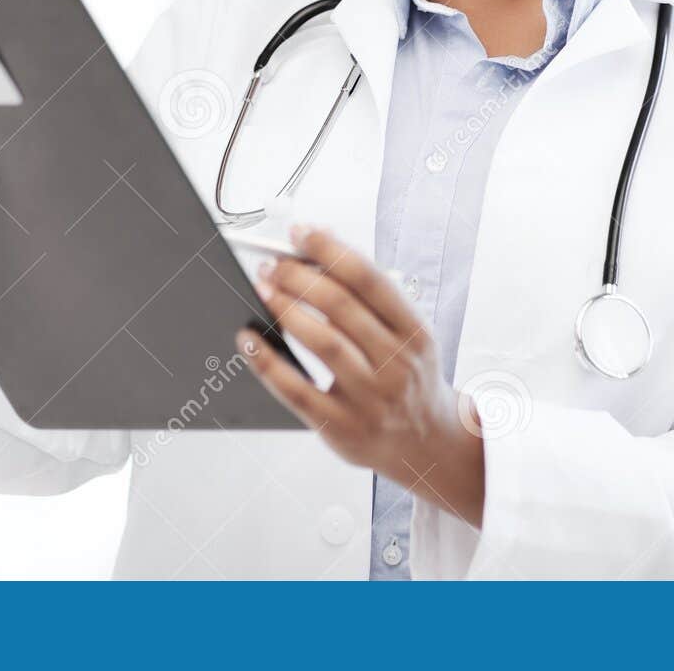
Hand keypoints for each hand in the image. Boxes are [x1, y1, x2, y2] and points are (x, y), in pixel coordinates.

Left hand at [237, 224, 485, 528]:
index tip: (299, 232)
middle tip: (271, 263)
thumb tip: (318, 245)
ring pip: (323, 344)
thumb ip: (369, 293)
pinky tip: (248, 340)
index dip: (329, 249)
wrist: (426, 442)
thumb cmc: (406, 373)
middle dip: (299, 277)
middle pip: (341, 307)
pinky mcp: (342, 428)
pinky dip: (268, 363)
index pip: (368, 278)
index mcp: (415, 331)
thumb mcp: (406, 331)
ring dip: (286, 309)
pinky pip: (298, 392)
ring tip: (262, 289)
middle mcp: (397, 363)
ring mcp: (371, 398)